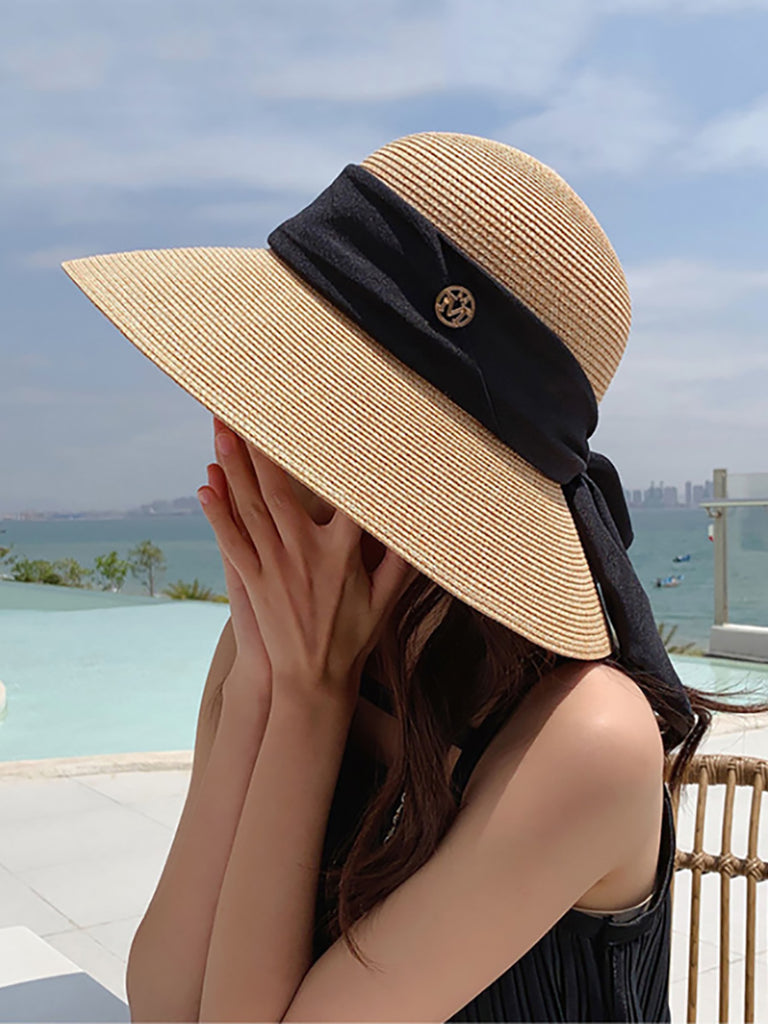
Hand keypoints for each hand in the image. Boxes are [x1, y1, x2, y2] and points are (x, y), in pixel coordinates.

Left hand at [198, 419, 417, 711]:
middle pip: (279, 488)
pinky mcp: (251, 580)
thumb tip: (421, 529)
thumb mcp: (388, 598)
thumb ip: (402, 560)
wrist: (313, 680)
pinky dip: (218, 512)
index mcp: (341, 553)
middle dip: (261, 447)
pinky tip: (205, 485)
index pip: (340, 494)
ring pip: (250, 506)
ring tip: (220, 431)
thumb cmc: (353, 637)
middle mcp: (303, 552)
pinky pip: (231, 539)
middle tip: (246, 411)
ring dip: (234, 467)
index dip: (332, 459)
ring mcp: (273, 565)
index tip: (325, 427)